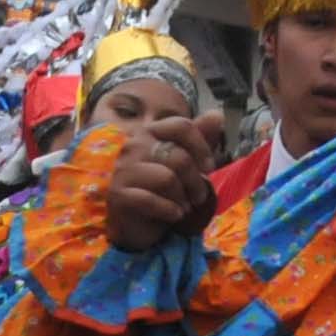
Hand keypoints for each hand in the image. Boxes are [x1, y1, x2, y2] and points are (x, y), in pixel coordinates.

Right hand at [106, 116, 221, 252]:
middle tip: (199, 196)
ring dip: (183, 198)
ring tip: (185, 207)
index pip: (181, 126)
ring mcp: (123, 170)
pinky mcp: (118, 194)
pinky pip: (151, 200)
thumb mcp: (184, 161)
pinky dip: (169, 211)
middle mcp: (133, 146)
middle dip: (196, 181)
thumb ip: (199, 137)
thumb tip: (217, 113)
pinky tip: (174, 215)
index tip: (209, 167)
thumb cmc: (161, 188)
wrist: (136, 221)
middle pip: (179, 157)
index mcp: (148, 132)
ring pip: (167, 179)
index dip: (202, 147)